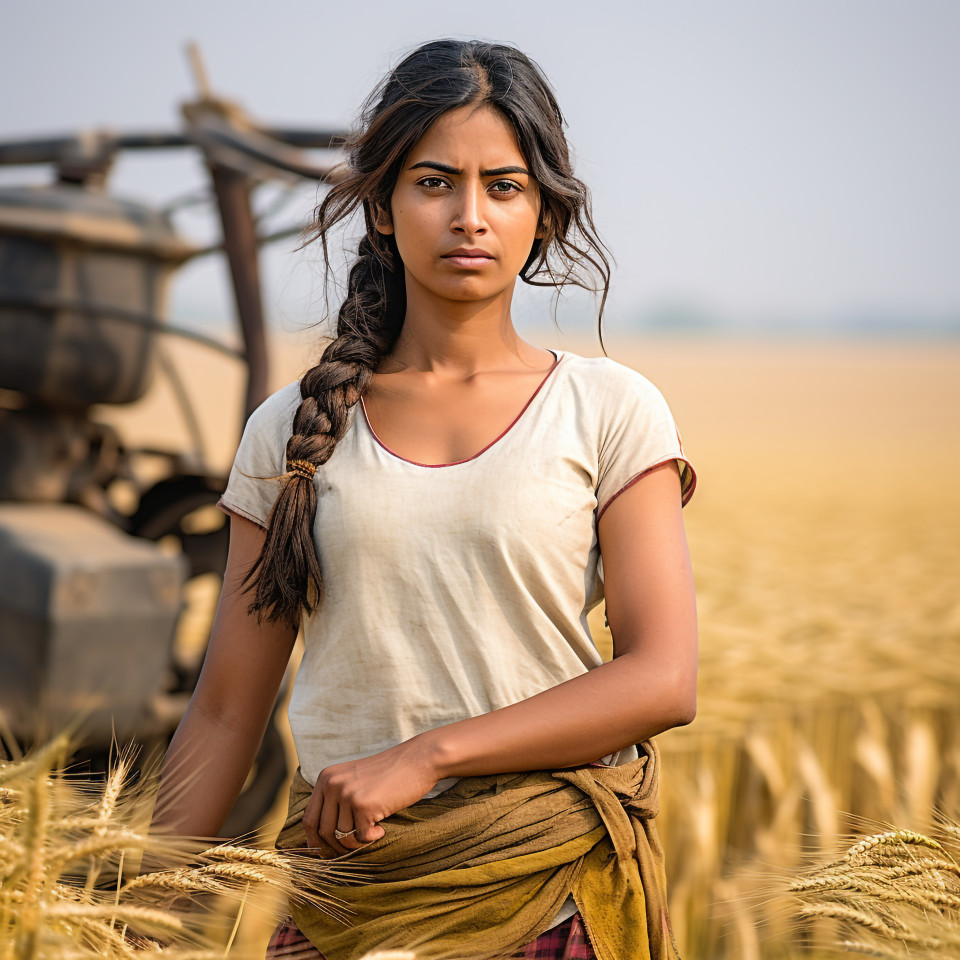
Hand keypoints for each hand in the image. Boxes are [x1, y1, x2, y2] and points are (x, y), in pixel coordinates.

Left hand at [302, 735, 441, 854]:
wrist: (417, 759)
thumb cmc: (388, 774)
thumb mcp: (354, 780)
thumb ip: (335, 800)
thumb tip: (319, 840)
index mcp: (326, 777)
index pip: (309, 818)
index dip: (314, 841)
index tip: (324, 853)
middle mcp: (332, 784)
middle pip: (323, 831)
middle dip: (337, 847)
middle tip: (355, 847)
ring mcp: (347, 794)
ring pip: (342, 836)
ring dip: (357, 842)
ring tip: (373, 829)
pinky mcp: (364, 805)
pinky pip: (361, 837)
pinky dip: (372, 837)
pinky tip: (382, 827)